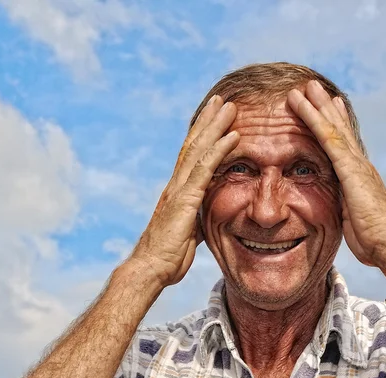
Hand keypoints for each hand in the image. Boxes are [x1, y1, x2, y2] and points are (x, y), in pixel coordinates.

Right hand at [129, 96, 239, 286]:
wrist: (151, 270)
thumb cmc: (167, 256)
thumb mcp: (188, 232)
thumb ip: (197, 217)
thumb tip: (208, 215)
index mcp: (176, 191)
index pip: (190, 156)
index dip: (201, 135)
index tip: (213, 118)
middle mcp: (175, 184)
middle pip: (192, 144)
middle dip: (207, 121)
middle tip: (220, 100)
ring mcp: (178, 190)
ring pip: (198, 149)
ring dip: (215, 126)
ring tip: (228, 106)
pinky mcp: (184, 200)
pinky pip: (205, 169)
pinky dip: (220, 150)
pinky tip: (234, 136)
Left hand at [287, 81, 385, 287]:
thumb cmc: (373, 241)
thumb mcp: (352, 219)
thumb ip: (344, 206)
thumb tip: (339, 206)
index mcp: (358, 176)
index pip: (343, 144)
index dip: (335, 124)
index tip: (328, 108)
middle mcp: (359, 165)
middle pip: (339, 129)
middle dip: (326, 107)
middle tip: (313, 88)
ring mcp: (356, 165)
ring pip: (332, 127)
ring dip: (317, 105)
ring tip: (305, 87)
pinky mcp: (350, 170)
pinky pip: (327, 139)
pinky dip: (314, 120)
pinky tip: (303, 105)